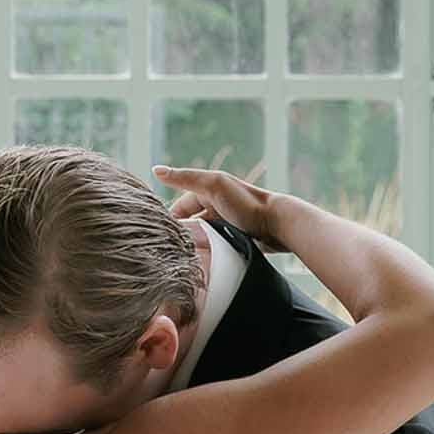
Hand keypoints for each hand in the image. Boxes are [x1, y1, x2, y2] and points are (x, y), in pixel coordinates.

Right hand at [152, 164, 284, 250]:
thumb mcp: (213, 186)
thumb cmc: (247, 203)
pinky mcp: (234, 239)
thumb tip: (155, 170)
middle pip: (189, 224)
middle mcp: (216, 206)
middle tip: (173, 251)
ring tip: (187, 259)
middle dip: (183, 236)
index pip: (180, 207)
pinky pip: (214, 248)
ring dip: (195, 247)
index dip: (171, 219)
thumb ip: (184, 178)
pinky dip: (208, 254)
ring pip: (201, 238)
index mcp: (208, 190)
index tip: (160, 236)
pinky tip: (203, 263)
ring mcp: (225, 224)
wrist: (279, 224)